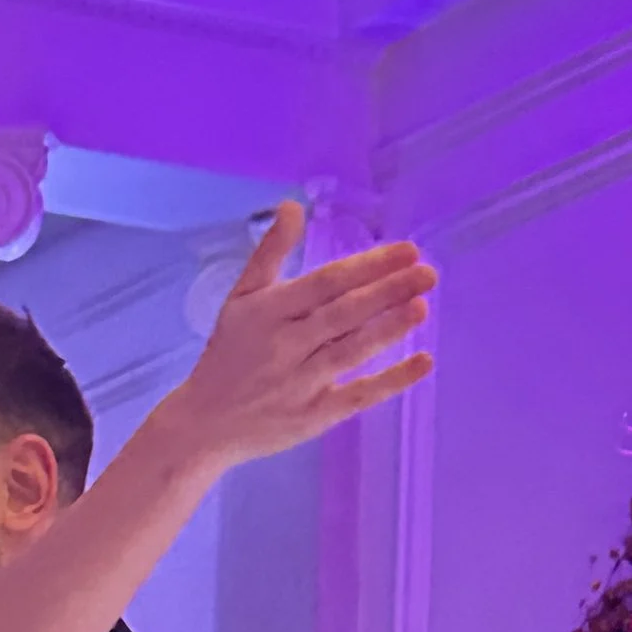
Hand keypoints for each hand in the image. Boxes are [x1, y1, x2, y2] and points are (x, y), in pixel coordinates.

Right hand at [179, 204, 435, 466]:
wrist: (203, 425)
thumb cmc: (227, 355)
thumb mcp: (240, 298)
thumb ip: (269, 252)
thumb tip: (293, 206)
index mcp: (270, 311)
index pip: (327, 282)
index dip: (368, 265)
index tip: (407, 250)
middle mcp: (286, 345)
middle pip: (344, 313)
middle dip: (388, 291)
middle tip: (427, 272)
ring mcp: (300, 384)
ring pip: (351, 350)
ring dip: (389, 328)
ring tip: (422, 306)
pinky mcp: (313, 417)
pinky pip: (357, 396)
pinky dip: (392, 381)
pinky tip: (423, 362)